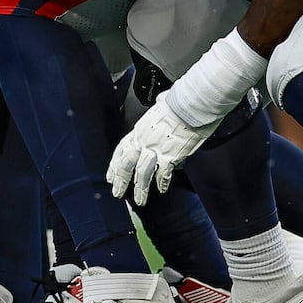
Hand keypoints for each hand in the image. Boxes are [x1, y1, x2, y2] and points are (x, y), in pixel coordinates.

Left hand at [106, 91, 218, 205]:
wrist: (192, 103)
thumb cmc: (180, 101)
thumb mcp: (162, 105)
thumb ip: (158, 110)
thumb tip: (163, 102)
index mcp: (140, 130)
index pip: (121, 149)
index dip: (114, 164)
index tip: (111, 176)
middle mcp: (144, 140)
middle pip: (126, 163)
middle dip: (120, 180)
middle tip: (117, 193)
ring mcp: (156, 148)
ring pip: (142, 173)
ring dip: (140, 189)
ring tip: (140, 201)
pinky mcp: (171, 155)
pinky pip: (163, 173)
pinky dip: (162, 182)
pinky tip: (162, 190)